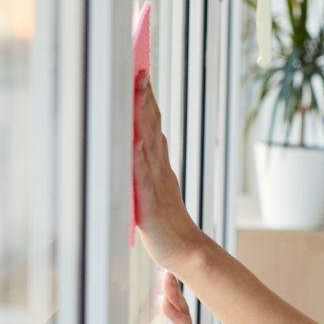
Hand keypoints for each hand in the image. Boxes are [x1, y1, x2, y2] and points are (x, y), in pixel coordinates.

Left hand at [133, 72, 203, 271]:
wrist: (186, 252)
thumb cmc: (169, 222)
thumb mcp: (162, 186)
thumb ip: (155, 163)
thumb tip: (152, 137)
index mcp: (160, 166)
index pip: (154, 126)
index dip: (147, 100)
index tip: (141, 73)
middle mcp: (159, 170)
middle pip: (152, 129)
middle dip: (145, 100)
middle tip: (139, 71)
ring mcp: (156, 185)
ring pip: (149, 146)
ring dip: (143, 120)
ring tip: (138, 95)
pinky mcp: (150, 204)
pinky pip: (144, 179)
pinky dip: (141, 160)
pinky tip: (137, 143)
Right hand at [158, 270, 241, 323]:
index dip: (173, 314)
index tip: (163, 299)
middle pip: (181, 310)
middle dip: (173, 293)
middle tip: (166, 273)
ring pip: (181, 308)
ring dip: (173, 292)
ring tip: (166, 273)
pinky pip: (179, 311)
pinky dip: (173, 299)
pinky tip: (167, 288)